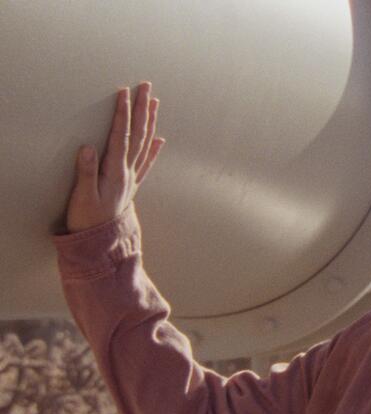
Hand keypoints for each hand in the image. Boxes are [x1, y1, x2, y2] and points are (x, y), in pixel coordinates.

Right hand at [65, 82, 164, 232]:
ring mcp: (131, 178)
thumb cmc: (87, 219)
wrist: (100, 243)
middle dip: (142, 109)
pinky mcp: (131, 184)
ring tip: (154, 102)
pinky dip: (154, 149)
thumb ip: (86, 173)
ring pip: (146, 144)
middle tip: (146, 86)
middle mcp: (127, 172)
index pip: (122, 136)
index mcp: (115, 172)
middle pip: (139, 135)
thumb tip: (89, 148)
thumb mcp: (82, 197)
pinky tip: (161, 139)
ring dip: (150, 122)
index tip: (124, 93)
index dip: (123, 113)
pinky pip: (146, 163)